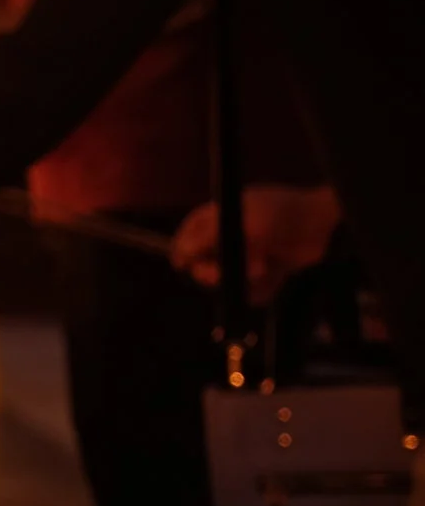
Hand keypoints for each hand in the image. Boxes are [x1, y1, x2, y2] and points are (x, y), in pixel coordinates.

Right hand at [169, 184, 341, 305]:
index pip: (189, 234)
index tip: (182, 264)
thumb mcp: (242, 220)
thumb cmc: (281, 214)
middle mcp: (233, 237)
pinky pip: (252, 291)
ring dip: (243, 280)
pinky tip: (272, 279)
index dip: (183, 250)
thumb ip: (207, 237)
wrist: (325, 226)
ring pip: (229, 281)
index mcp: (223, 217)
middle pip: (204, 263)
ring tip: (263, 269)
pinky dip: (260, 290)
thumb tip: (181, 255)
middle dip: (214, 271)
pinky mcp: (267, 272)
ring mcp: (250, 255)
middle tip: (222, 274)